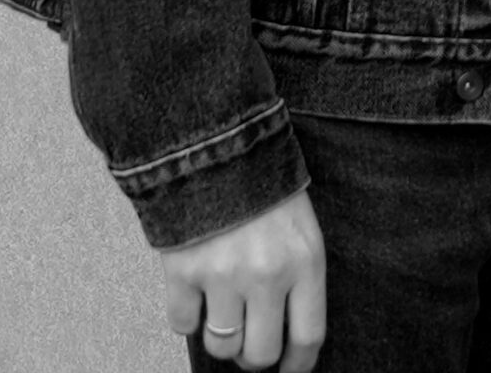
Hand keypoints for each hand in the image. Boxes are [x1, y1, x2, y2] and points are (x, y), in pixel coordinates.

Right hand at [161, 189, 325, 369]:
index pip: (308, 336)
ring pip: (221, 345)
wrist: (217, 140)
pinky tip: (195, 290)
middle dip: (254, 354)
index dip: (298, 364)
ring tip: (223, 309)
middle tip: (250, 338)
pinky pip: (182, 324)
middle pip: (260, 354)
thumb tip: (286, 328)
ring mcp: (223, 276)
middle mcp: (267, 275)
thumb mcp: (300, 222)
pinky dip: (186, 315)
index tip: (290, 370)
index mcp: (305, 260)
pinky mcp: (183, 272)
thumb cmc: (264, 182)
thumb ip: (297, 273)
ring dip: (221, 335)